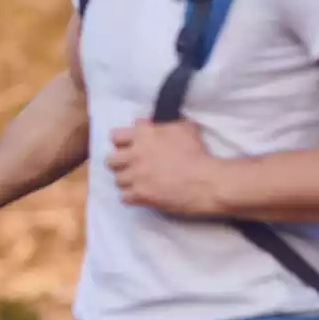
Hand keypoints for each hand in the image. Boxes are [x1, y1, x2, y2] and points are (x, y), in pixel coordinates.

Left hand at [106, 117, 220, 215]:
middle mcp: (135, 154)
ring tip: (139, 182)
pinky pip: (124, 197)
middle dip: (120, 164)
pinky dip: (132, 197)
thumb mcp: (183, 128)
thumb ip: (160, 122)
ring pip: (117, 180)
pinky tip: (142, 195)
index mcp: (143, 135)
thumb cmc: (198, 152)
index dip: (121, 143)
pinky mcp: (141, 194)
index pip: (114, 137)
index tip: (129, 148)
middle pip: (110, 160)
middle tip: (132, 167)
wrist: (208, 180)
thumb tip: (140, 122)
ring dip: (127, 181)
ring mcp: (136, 175)